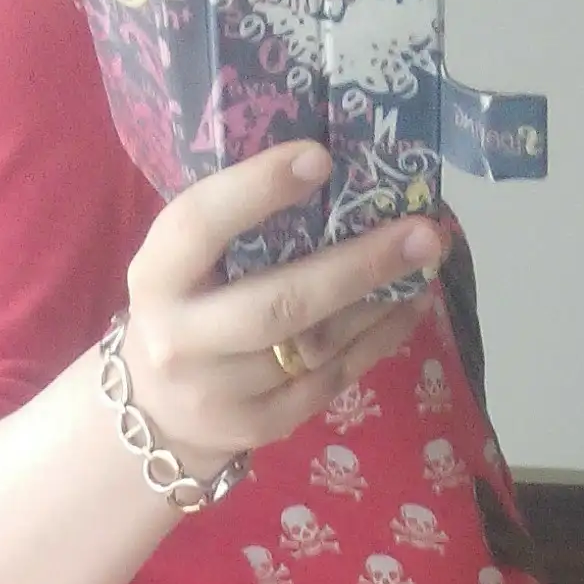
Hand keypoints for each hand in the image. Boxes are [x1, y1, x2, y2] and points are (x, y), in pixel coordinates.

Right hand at [123, 141, 444, 471]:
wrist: (156, 412)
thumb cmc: (186, 309)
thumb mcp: (183, 265)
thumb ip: (235, 227)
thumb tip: (335, 173)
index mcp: (156, 278)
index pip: (201, 225)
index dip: (257, 189)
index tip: (320, 158)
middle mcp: (179, 340)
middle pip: (277, 304)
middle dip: (358, 266)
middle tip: (422, 232)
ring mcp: (219, 392)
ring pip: (315, 345)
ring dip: (380, 302)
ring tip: (427, 262)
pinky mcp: (258, 425)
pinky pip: (330, 379)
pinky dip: (377, 340)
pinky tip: (408, 307)